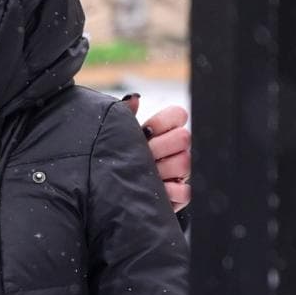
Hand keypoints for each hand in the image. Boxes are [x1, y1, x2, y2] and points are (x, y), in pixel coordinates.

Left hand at [126, 96, 191, 212]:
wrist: (110, 193)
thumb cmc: (118, 160)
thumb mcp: (119, 137)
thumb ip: (126, 116)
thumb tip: (134, 99)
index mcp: (164, 132)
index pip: (179, 115)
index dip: (163, 121)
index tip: (146, 131)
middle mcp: (176, 150)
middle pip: (184, 138)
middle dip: (159, 147)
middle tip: (144, 155)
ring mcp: (180, 172)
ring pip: (184, 163)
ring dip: (160, 170)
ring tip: (143, 174)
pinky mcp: (180, 196)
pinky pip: (184, 191)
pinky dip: (166, 191)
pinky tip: (151, 189)